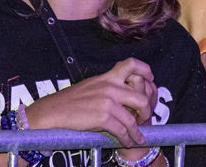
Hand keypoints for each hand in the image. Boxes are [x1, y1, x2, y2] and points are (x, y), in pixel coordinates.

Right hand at [26, 58, 154, 146]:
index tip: (150, 80)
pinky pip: (122, 130)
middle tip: (145, 118)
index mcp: (107, 77)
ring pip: (134, 118)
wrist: (54, 111)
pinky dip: (126, 138)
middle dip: (147, 111)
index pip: (132, 64)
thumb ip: (108, 86)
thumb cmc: (70, 101)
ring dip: (138, 131)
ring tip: (138, 138)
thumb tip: (123, 94)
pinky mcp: (103, 117)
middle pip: (141, 96)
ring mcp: (107, 102)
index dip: (146, 71)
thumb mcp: (91, 85)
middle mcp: (110, 86)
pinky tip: (125, 141)